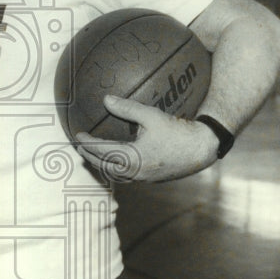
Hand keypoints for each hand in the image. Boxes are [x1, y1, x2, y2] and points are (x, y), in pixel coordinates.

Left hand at [74, 95, 217, 182]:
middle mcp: (136, 172)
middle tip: (79, 147)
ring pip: (115, 174)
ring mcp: (144, 178)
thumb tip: (106, 100)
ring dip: (102, 165)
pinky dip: (116, 168)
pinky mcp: (152, 178)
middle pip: (105, 167)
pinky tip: (116, 160)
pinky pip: (127, 176)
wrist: (202, 149)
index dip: (87, 143)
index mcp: (133, 158)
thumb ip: (127, 108)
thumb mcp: (152, 116)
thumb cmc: (178, 132)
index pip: (102, 151)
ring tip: (93, 155)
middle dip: (90, 157)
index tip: (77, 135)